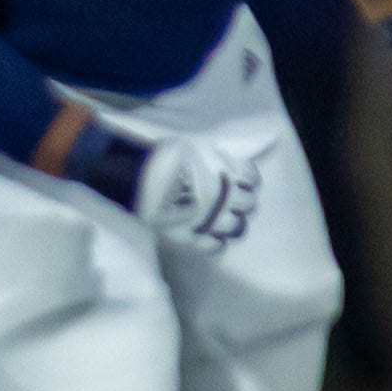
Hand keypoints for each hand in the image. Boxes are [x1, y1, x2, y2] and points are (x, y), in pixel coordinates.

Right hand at [132, 132, 265, 251]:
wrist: (138, 177)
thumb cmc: (167, 157)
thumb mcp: (201, 145)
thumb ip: (220, 157)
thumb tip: (231, 163)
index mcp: (230, 174)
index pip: (253, 180)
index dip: (246, 179)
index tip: (238, 179)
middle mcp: (226, 199)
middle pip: (249, 205)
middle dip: (242, 200)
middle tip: (231, 199)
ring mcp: (211, 220)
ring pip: (237, 228)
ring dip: (233, 221)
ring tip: (223, 218)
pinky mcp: (194, 236)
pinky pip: (215, 245)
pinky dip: (216, 240)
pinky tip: (210, 233)